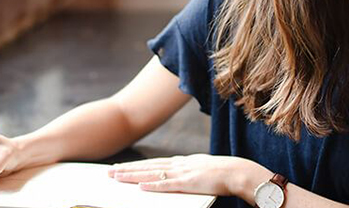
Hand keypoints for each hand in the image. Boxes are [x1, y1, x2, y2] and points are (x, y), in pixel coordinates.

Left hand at [107, 154, 255, 195]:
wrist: (238, 172)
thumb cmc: (221, 174)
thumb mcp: (199, 170)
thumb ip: (185, 173)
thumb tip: (173, 177)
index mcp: (181, 162)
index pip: (153, 163)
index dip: (135, 166)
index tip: (120, 168)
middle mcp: (178, 164)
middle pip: (147, 166)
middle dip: (127, 169)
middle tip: (109, 172)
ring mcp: (182, 172)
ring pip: (152, 173)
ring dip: (133, 175)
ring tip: (117, 177)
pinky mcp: (189, 183)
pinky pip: (167, 185)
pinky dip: (153, 185)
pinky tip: (141, 186)